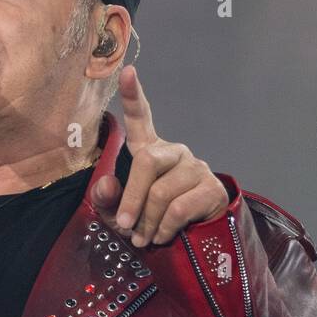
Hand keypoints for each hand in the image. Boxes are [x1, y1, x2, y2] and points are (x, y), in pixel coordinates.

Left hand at [89, 66, 228, 247]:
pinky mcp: (212, 188)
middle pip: (147, 163)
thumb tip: (104, 185)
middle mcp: (175, 153)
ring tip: (144, 238)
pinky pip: (179, 209)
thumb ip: (108, 200)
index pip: (141, 119)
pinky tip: (162, 236)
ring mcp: (196, 168)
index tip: (127, 72)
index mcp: (150, 151)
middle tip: (124, 226)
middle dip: (131, 199)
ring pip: (162, 193)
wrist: (190, 244)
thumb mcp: (120, 214)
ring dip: (147, 222)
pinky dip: (164, 229)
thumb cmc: (148, 222)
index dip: (134, 96)